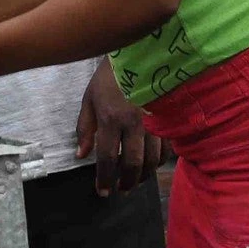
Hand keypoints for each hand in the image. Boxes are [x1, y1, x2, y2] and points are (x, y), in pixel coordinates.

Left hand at [76, 57, 163, 196]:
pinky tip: (151, 166)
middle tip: (120, 190)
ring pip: (152, 160)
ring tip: (134, 182)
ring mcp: (154, 123)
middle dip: (126, 182)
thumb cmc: (109, 78)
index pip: (106, 157)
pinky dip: (159, 162)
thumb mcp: (89, 99)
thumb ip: (85, 128)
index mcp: (111, 118)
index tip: (102, 191)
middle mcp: (134, 124)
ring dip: (143, 176)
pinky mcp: (167, 120)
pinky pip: (167, 149)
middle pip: (132, 163)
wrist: (139, 56)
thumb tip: (81, 155)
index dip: (104, 178)